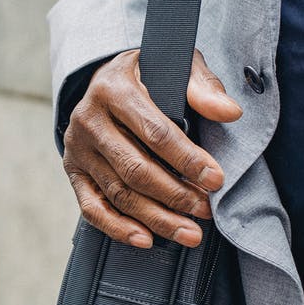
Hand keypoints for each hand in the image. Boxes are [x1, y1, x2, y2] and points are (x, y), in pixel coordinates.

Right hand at [62, 49, 242, 248]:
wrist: (106, 79)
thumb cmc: (147, 74)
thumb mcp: (175, 66)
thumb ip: (202, 87)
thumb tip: (229, 112)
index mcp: (113, 89)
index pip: (155, 132)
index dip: (187, 159)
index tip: (215, 179)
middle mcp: (88, 119)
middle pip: (135, 168)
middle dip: (175, 195)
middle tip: (205, 210)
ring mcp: (77, 148)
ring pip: (118, 193)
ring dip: (156, 218)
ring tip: (189, 231)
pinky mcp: (74, 171)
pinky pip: (92, 207)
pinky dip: (118, 228)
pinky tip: (145, 239)